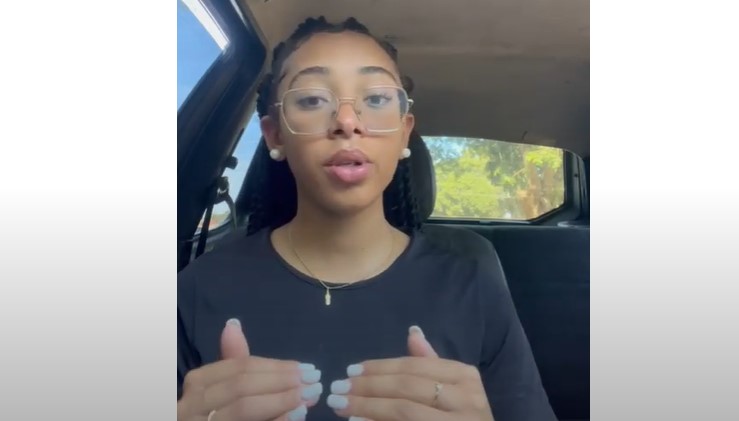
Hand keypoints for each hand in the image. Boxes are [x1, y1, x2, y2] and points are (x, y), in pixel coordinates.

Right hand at [177, 319, 322, 420]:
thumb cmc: (219, 409)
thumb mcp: (226, 384)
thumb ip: (234, 360)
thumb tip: (233, 324)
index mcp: (198, 382)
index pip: (239, 368)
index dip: (274, 367)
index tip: (305, 367)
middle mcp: (191, 404)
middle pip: (242, 386)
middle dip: (281, 381)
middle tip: (313, 381)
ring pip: (244, 408)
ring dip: (282, 400)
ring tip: (310, 397)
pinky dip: (277, 420)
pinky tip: (297, 415)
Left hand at [325, 326, 493, 420]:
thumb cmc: (463, 417)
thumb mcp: (454, 388)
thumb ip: (431, 364)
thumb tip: (413, 332)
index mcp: (466, 377)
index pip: (415, 367)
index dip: (380, 367)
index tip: (350, 370)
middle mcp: (468, 399)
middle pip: (407, 387)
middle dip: (368, 387)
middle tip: (337, 388)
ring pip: (404, 411)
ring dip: (367, 407)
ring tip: (340, 405)